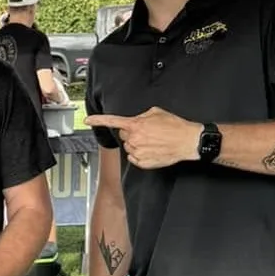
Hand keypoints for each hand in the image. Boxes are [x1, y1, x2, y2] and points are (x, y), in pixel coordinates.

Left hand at [86, 107, 201, 169]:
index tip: (87, 120)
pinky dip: (140, 155)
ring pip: (129, 148)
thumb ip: (141, 116)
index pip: (112, 121)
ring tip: (153, 142)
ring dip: (137, 145)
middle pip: (124, 136)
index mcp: (135, 125)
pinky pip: (134, 159)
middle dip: (132, 133)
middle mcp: (134, 139)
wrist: (187, 141)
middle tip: (147, 133)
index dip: (98, 120)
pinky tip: (153, 150)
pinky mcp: (143, 163)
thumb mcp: (156, 112)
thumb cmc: (175, 126)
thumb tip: (136, 120)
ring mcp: (137, 152)